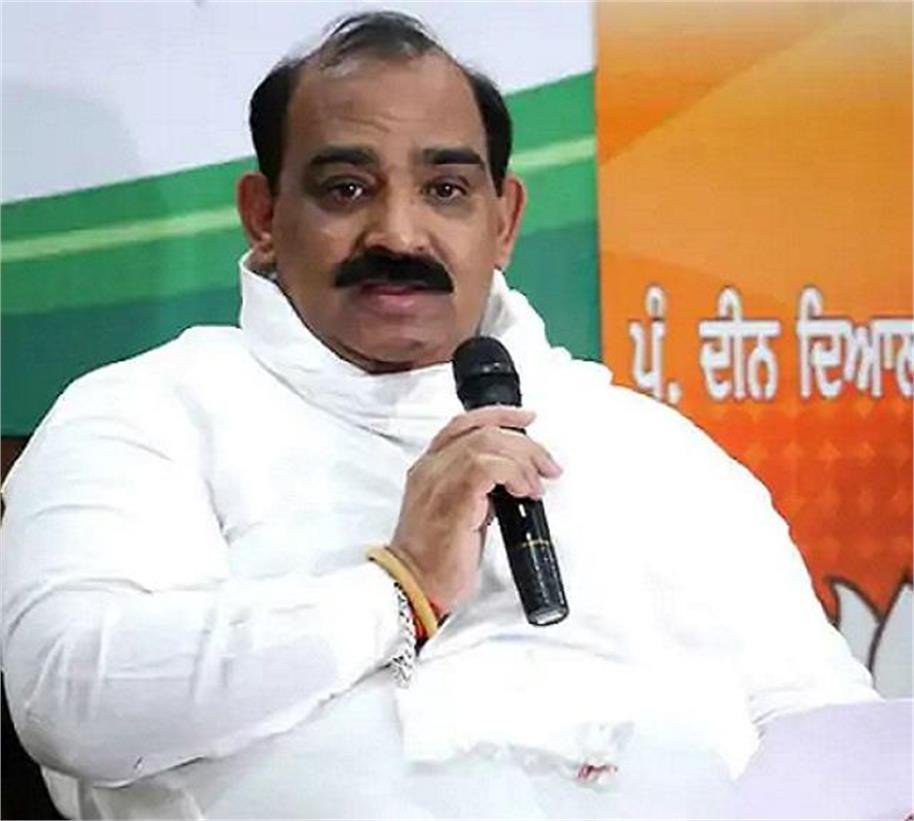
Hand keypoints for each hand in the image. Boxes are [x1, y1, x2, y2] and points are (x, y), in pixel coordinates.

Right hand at [388, 407, 561, 612]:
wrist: (414, 586)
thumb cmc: (435, 559)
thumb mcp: (459, 514)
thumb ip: (477, 491)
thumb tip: (511, 483)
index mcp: (429, 468)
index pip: (463, 424)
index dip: (498, 415)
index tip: (527, 419)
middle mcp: (431, 468)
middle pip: (482, 430)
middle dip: (524, 443)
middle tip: (547, 465)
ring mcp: (438, 481)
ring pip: (486, 443)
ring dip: (523, 460)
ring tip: (537, 485)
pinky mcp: (452, 500)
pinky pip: (487, 467)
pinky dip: (514, 474)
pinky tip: (524, 491)